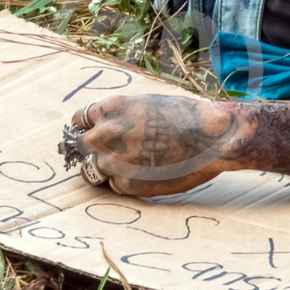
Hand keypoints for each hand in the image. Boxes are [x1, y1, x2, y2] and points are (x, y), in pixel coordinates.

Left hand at [71, 95, 246, 196]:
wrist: (210, 137)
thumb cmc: (185, 117)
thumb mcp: (147, 104)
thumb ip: (122, 115)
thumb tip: (108, 125)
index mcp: (110, 110)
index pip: (78, 120)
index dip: (86, 128)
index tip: (92, 134)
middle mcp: (106, 134)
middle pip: (79, 146)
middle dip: (89, 150)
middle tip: (105, 154)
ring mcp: (114, 161)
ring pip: (91, 171)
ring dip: (102, 170)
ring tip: (125, 168)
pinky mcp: (126, 184)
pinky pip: (113, 186)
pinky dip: (124, 184)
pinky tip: (144, 176)